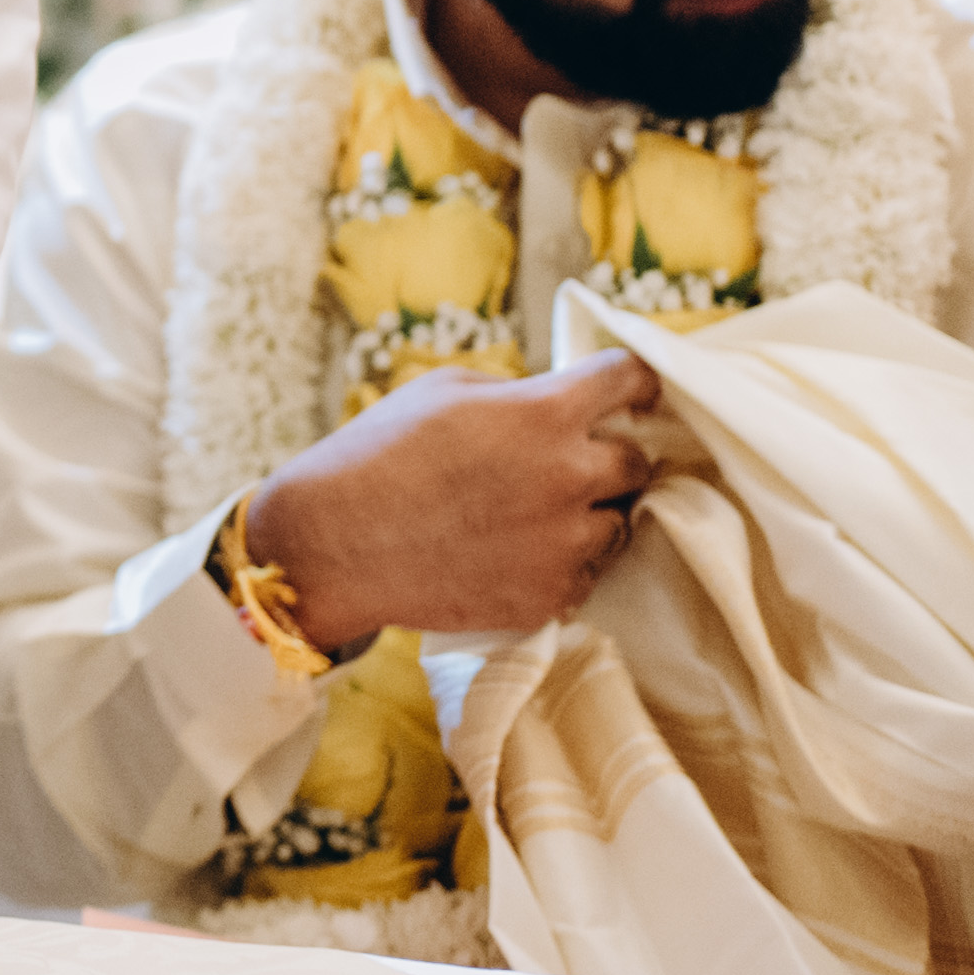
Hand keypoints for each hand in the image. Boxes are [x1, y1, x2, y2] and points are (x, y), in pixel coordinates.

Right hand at [249, 352, 661, 650]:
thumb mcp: (445, 390)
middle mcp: (570, 476)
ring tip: (534, 514)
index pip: (631, 379)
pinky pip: (585, 574)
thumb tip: (555, 403)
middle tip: (567, 463)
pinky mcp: (550, 596)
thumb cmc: (380, 454)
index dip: (636, 382)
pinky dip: (561, 562)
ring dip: (591, 515)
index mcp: (546, 413)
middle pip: (638, 463)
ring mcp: (564, 543)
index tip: (633, 393)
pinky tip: (513, 551)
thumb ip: (518, 393)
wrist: (336, 544)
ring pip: (618, 525)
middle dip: (610, 458)